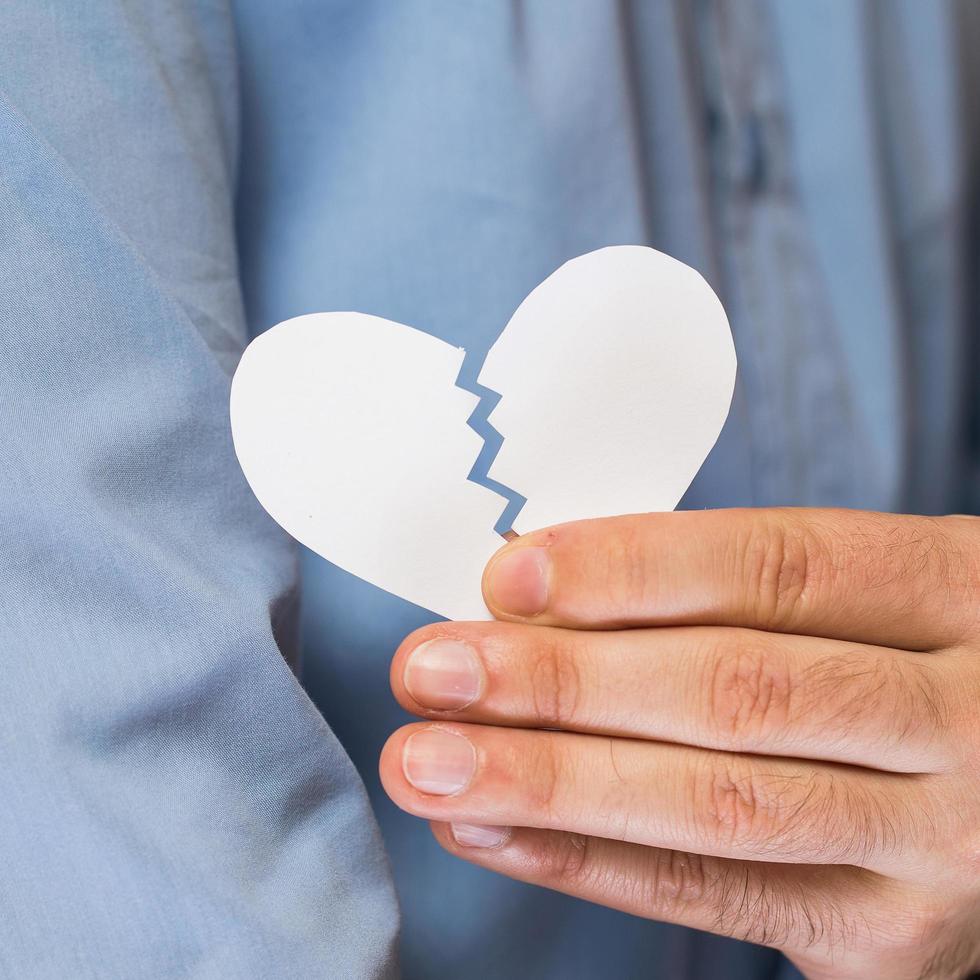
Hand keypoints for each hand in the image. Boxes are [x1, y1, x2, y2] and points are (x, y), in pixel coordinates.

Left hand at [380, 509, 979, 978]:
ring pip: (717, 805)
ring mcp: (941, 842)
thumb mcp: (873, 600)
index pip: (776, 567)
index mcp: (953, 591)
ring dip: (549, 782)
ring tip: (428, 761)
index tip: (507, 577)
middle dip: (562, 681)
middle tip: (431, 669)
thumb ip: (738, 596)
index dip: (632, 568)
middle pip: (734, 690)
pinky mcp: (895, 942)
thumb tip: (544, 600)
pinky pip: (718, 899)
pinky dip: (589, 865)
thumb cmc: (916, 667)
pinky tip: (493, 830)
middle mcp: (964, 718)